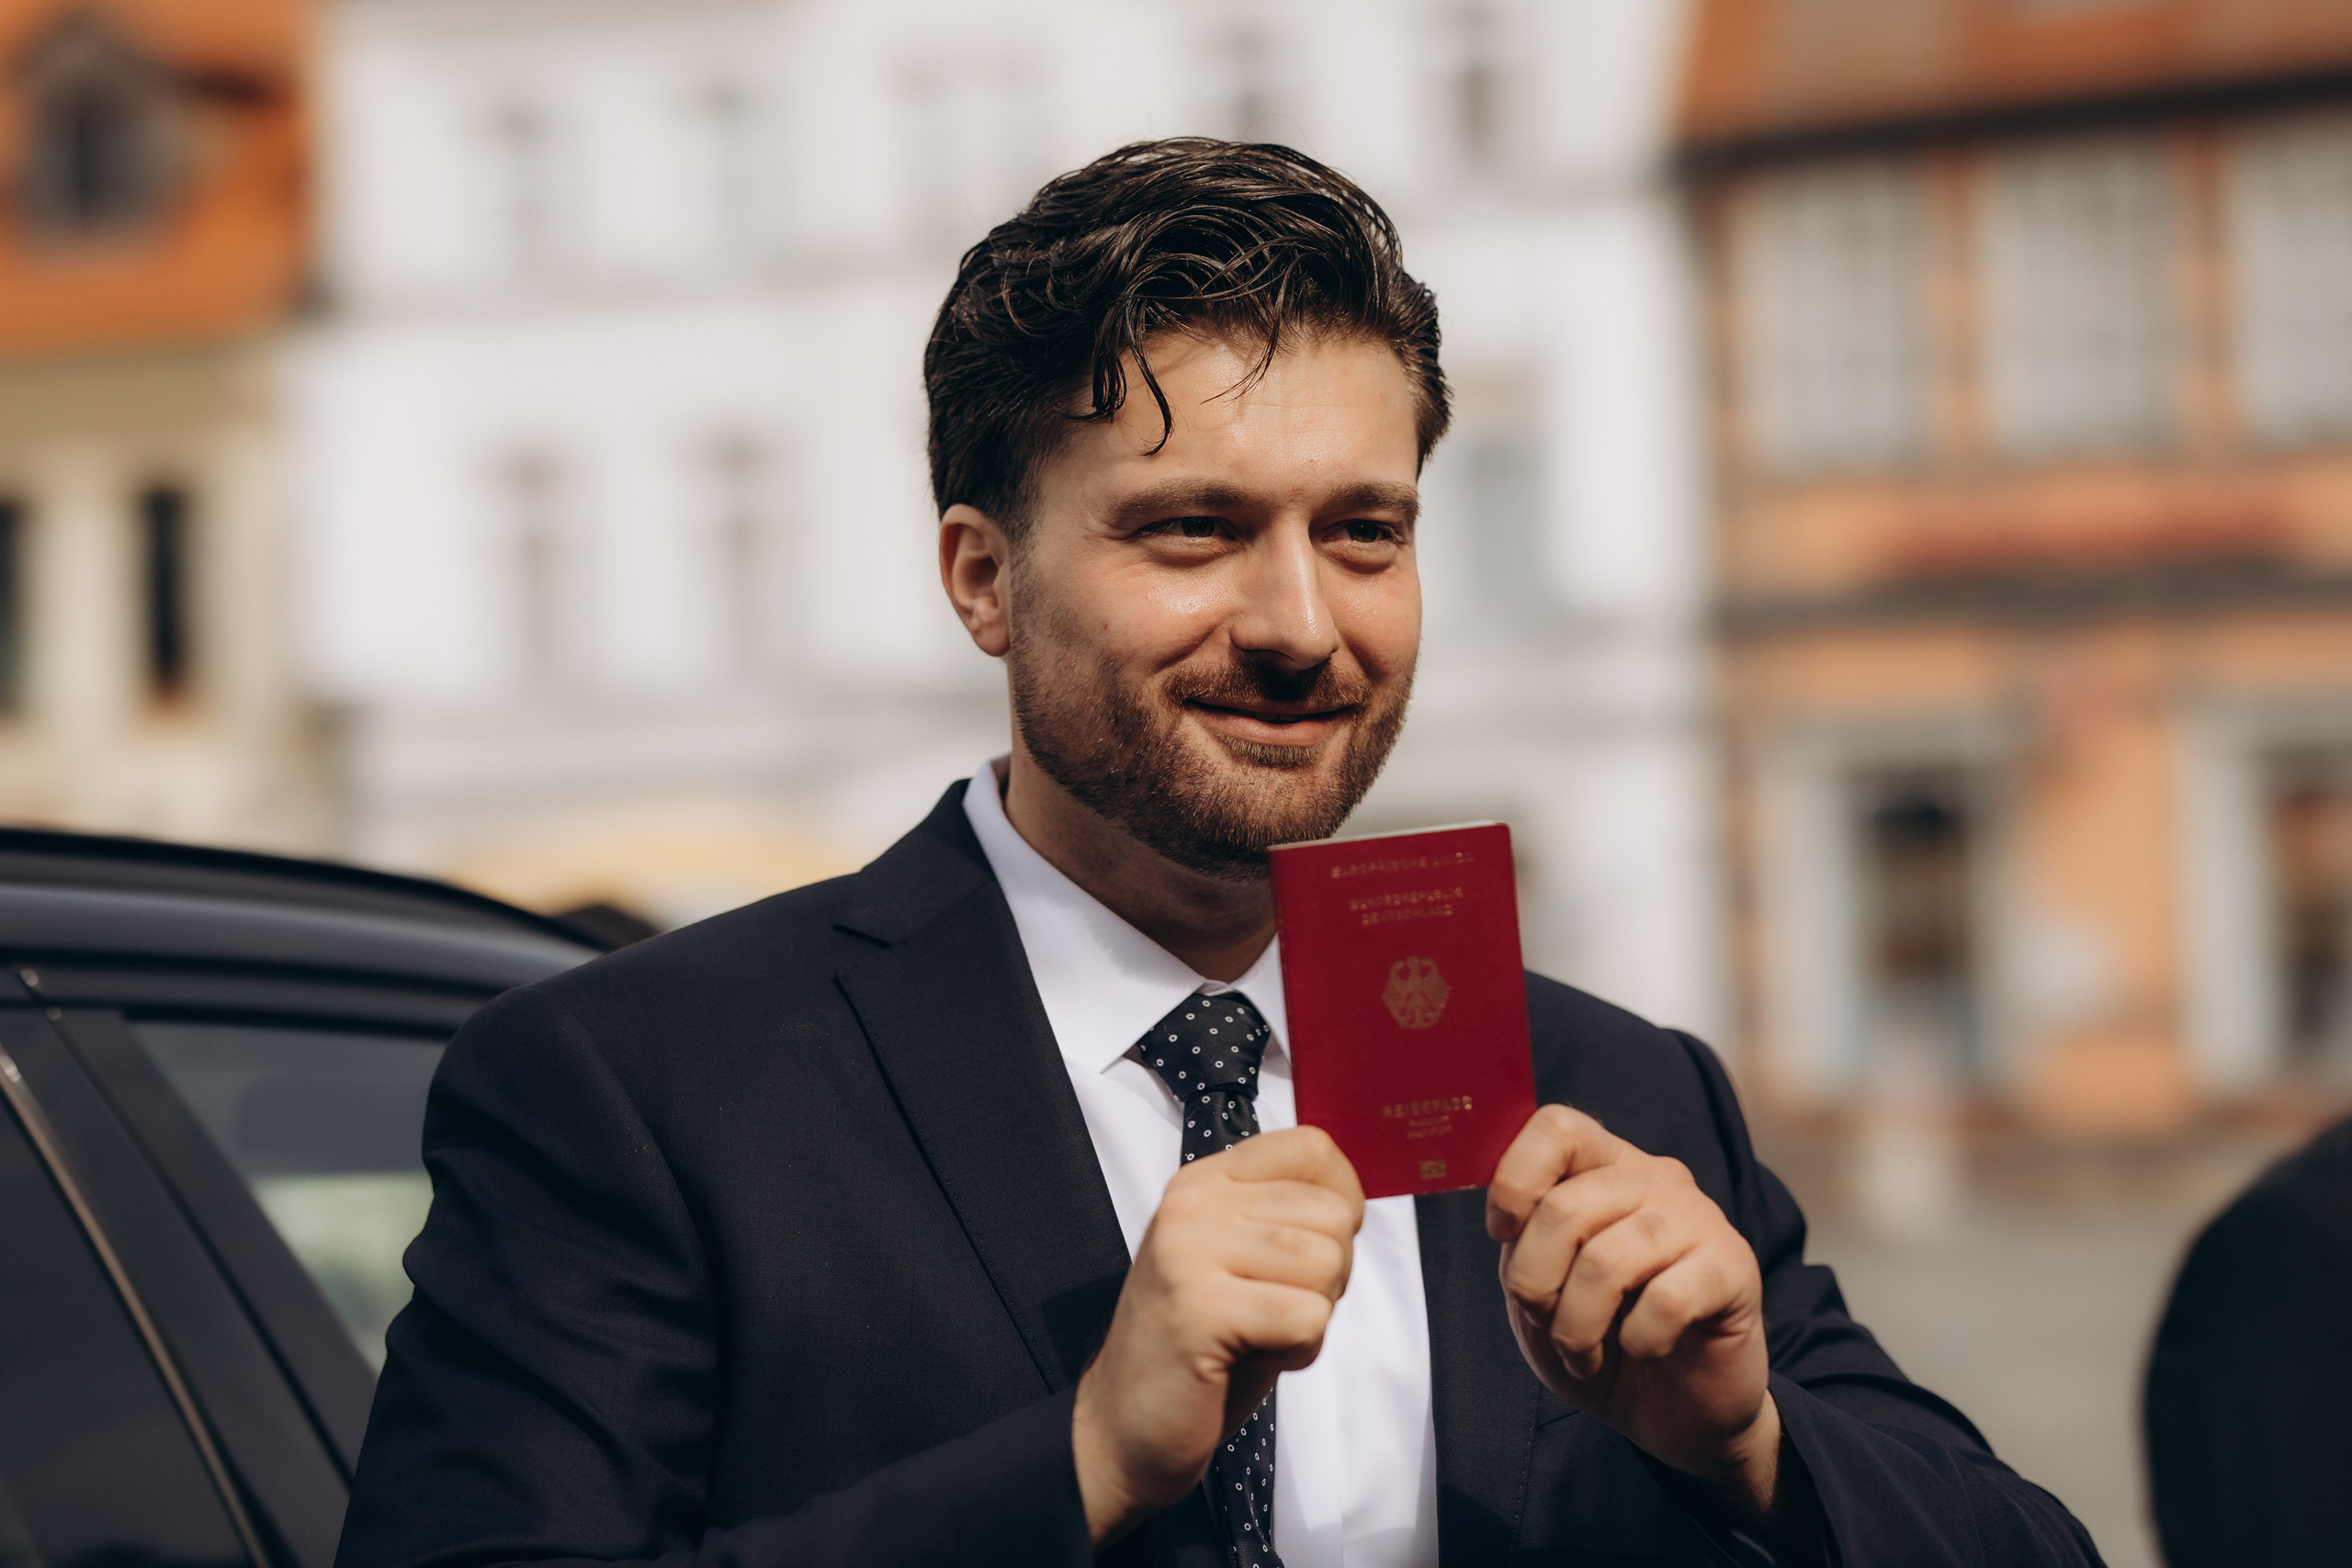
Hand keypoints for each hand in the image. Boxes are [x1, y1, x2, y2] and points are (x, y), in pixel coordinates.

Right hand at [1072, 1126, 1364, 1546]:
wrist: (1124, 1425)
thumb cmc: (1201, 1346)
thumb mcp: (1242, 1257)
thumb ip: (1286, 1218)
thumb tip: (1355, 1200)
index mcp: (1204, 1181)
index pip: (1312, 1148)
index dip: (1341, 1202)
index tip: (1311, 1249)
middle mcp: (1192, 1205)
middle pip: (1332, 1214)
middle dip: (1327, 1276)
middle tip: (1271, 1309)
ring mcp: (1189, 1253)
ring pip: (1326, 1264)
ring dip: (1310, 1316)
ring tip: (1257, 1332)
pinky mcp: (1198, 1309)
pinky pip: (1308, 1317)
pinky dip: (1299, 1350)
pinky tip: (1251, 1356)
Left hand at [1486, 1105, 1782, 1528]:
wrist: (1677, 1410)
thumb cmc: (1602, 1341)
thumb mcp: (1541, 1290)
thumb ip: (1523, 1241)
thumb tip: (1505, 1215)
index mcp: (1603, 1167)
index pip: (1556, 1128)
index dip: (1514, 1183)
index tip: (1503, 1236)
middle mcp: (1653, 1178)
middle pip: (1563, 1208)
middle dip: (1535, 1283)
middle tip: (1548, 1322)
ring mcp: (1699, 1218)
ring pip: (1606, 1260)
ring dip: (1578, 1325)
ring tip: (1584, 1353)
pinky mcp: (1735, 1267)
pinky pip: (1665, 1300)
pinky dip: (1637, 1340)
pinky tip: (1643, 1350)